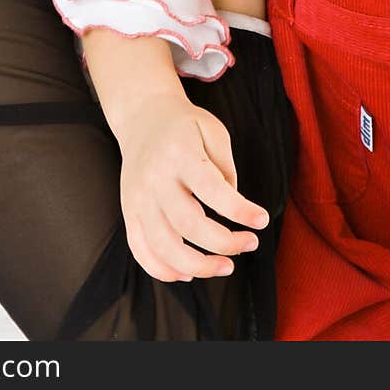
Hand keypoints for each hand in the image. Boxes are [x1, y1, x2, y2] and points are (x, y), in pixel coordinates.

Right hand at [116, 88, 270, 281]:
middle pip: (188, 224)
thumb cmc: (185, 126)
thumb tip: (233, 208)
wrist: (142, 116)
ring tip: (225, 266)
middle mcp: (154, 178)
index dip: (239, 210)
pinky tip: (188, 273)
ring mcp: (137, 198)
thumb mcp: (212, 130)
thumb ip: (226, 167)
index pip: (211, 189)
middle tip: (249, 244)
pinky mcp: (128, 212)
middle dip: (224, 243)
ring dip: (198, 266)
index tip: (261, 221)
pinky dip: (163, 270)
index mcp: (179, 153)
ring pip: (163, 246)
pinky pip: (141, 250)